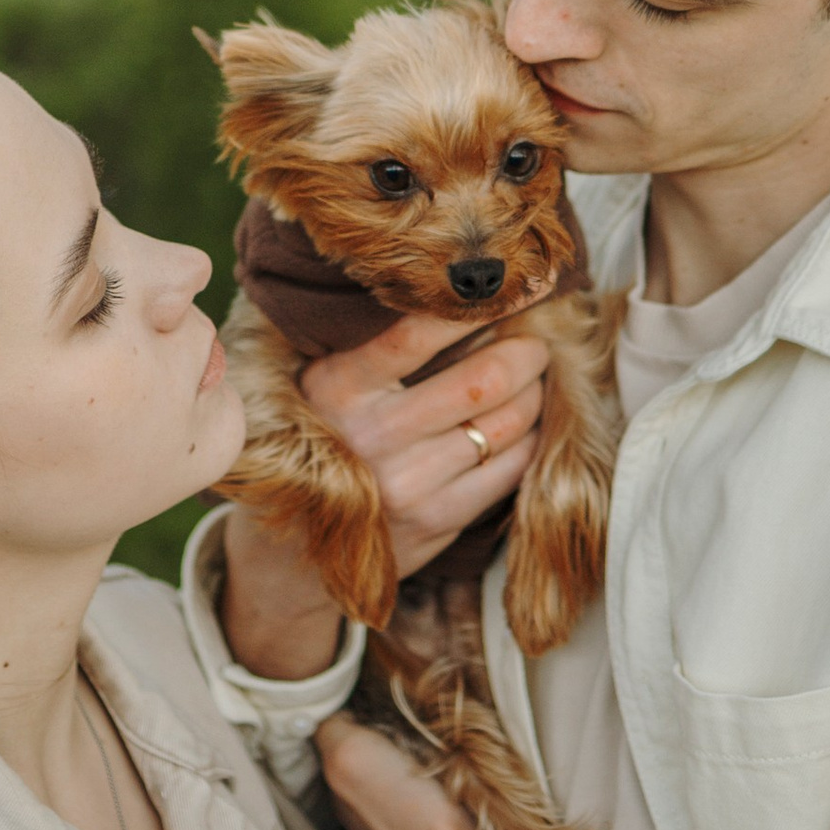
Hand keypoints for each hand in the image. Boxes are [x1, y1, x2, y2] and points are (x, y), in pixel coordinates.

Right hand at [215, 314, 550, 677]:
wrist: (295, 544)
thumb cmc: (327, 438)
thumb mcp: (327, 384)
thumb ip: (380, 346)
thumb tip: (469, 295)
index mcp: (336, 386)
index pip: (418, 331)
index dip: (479, 305)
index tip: (519, 284)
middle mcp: (370, 436)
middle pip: (482, 381)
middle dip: (525, 354)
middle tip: (534, 343)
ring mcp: (405, 485)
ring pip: (505, 425)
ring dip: (533, 395)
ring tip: (530, 382)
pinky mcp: (435, 521)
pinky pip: (508, 470)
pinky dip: (529, 440)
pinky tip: (523, 428)